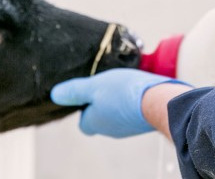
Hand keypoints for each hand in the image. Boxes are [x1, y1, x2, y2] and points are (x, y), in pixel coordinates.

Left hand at [51, 68, 178, 137]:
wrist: (159, 101)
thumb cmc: (123, 93)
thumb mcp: (94, 86)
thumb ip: (75, 91)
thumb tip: (55, 95)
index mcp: (95, 122)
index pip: (83, 123)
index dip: (83, 108)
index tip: (88, 94)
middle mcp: (111, 130)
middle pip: (100, 118)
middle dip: (101, 103)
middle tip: (105, 85)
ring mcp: (128, 127)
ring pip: (117, 115)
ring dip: (118, 101)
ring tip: (122, 84)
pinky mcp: (144, 122)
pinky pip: (133, 112)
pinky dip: (132, 102)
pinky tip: (136, 90)